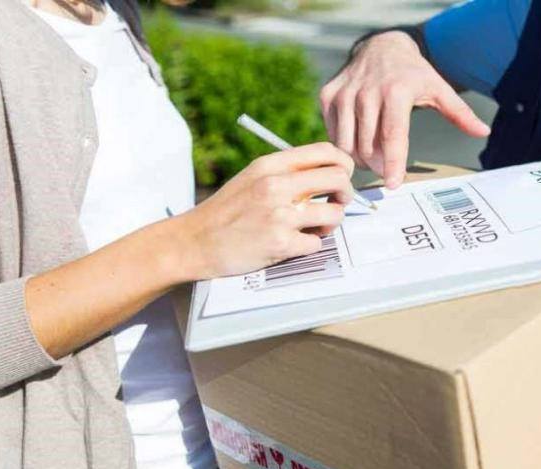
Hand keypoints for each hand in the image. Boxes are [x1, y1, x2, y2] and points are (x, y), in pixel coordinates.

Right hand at [175, 142, 354, 279]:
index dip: (343, 164)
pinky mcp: (280, 244)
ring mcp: (279, 215)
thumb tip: (329, 171)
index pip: (325, 152)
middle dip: (346, 193)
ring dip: (330, 224)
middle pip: (338, 179)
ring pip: (334, 214)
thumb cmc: (227, 211)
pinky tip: (294, 244)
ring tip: (314, 227)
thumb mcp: (253, 177)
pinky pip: (318, 243)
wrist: (195, 241)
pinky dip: (310, 246)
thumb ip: (287, 171)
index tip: (342, 176)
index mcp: (271, 165)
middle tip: (337, 202)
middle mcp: (276, 186)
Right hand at [320, 31, 489, 188]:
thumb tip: (483, 131)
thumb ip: (460, 113)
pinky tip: (356, 142)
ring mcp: (344, 93)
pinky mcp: (329, 95)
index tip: (394, 184)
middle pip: (369, 146)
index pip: (392, 135)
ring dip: (359, 160)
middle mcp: (367, 91)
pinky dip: (344, 145)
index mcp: (396, 91)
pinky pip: (332, 133)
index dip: (393, 163)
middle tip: (388, 170)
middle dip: (379, 166)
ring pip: (346, 143)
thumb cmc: (412, 73)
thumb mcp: (438, 88)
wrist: (380, 46)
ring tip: (372, 159)